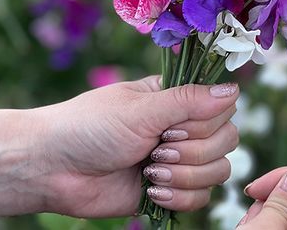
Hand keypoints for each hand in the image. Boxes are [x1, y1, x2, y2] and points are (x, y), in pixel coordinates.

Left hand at [4, 77, 238, 216]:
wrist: (53, 167)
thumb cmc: (92, 126)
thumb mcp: (141, 109)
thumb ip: (189, 101)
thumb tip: (234, 89)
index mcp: (177, 99)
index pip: (223, 107)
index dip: (206, 122)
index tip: (171, 126)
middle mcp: (183, 126)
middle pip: (227, 140)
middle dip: (194, 150)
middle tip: (158, 148)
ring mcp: (179, 158)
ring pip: (218, 170)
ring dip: (186, 175)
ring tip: (150, 171)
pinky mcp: (170, 188)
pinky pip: (200, 197)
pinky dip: (179, 196)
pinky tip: (150, 189)